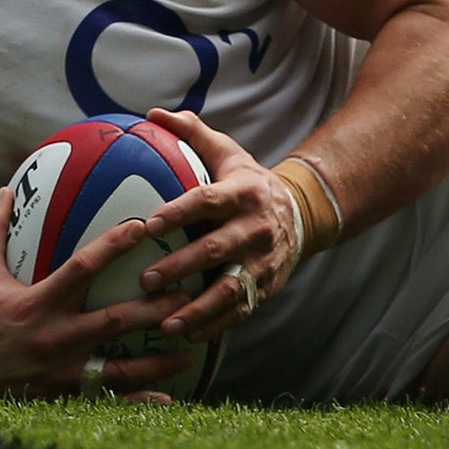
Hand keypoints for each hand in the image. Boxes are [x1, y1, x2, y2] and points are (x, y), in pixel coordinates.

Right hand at [0, 186, 197, 400]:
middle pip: (111, 322)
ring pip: (116, 368)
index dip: (111, 248)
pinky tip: (168, 397)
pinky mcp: (60, 394)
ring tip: (191, 347)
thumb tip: (7, 186)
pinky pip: (104, 398)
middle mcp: (52, 338)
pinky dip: (136, 399)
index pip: (81, 270)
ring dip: (156, 360)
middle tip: (187, 291)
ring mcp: (58, 371)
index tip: (142, 227)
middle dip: (151, 308)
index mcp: (35, 304)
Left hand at [138, 109, 302, 344]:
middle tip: (145, 280)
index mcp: (243, 192)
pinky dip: (214, 326)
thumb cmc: (248, 181)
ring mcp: (263, 260)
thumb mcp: (227, 153)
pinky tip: (185, 335)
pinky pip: (239, 311)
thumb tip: (152, 113)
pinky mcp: (266, 286)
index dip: (177, 213)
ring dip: (196, 309)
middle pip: (215, 249)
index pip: (207, 201)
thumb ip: (191, 133)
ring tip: (164, 323)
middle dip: (179, 267)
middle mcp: (256, 227)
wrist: (303, 212)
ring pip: (229, 289)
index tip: (146, 226)